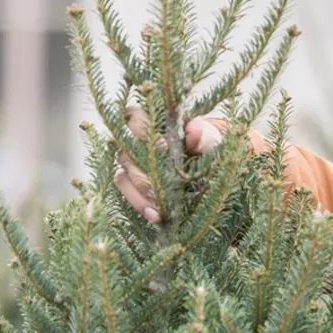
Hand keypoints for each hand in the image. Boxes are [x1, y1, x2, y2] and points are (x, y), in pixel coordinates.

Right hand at [114, 107, 224, 223]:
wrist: (210, 166)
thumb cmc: (206, 146)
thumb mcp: (210, 141)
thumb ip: (203, 135)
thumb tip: (194, 129)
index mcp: (152, 122)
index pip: (133, 116)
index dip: (141, 130)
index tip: (163, 147)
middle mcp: (136, 141)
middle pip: (125, 152)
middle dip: (142, 172)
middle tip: (162, 185)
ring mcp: (131, 163)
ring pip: (123, 176)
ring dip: (140, 194)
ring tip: (160, 211)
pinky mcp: (131, 183)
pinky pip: (127, 192)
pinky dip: (140, 204)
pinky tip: (156, 216)